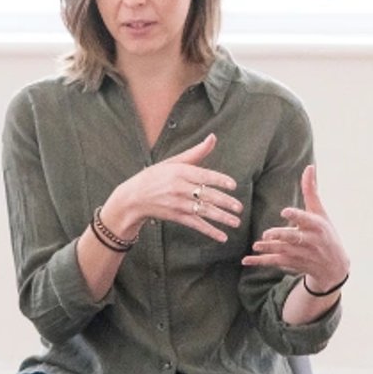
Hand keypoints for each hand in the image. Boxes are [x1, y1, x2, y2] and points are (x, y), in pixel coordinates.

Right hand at [108, 136, 243, 243]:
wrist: (133, 197)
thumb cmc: (155, 176)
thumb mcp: (173, 162)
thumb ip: (195, 152)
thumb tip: (213, 137)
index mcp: (180, 171)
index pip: (203, 175)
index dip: (219, 180)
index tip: (233, 185)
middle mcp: (179, 188)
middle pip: (206, 195)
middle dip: (224, 202)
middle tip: (239, 207)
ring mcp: (177, 203)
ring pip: (203, 211)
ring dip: (221, 218)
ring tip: (236, 222)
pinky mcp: (176, 216)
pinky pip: (195, 224)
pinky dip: (209, 231)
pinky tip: (222, 236)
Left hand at [242, 164, 347, 290]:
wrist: (334, 265)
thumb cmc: (326, 232)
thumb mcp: (320, 212)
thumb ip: (311, 191)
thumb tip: (310, 167)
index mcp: (317, 225)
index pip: (306, 219)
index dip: (296, 216)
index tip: (284, 211)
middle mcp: (310, 241)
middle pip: (294, 238)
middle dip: (281, 236)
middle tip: (267, 234)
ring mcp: (301, 254)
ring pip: (283, 251)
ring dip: (269, 249)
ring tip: (256, 245)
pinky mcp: (293, 263)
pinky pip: (275, 262)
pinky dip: (260, 262)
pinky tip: (246, 260)